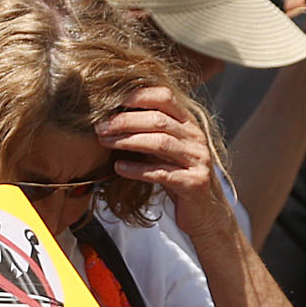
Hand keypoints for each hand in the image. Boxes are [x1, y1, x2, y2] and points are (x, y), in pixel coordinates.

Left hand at [96, 85, 218, 207]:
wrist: (205, 210)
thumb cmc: (178, 175)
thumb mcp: (165, 149)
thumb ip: (148, 132)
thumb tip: (112, 118)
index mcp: (189, 124)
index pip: (166, 97)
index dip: (139, 95)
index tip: (113, 100)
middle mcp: (196, 138)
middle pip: (158, 120)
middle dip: (126, 121)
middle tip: (100, 126)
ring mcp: (197, 160)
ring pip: (160, 143)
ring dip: (128, 141)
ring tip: (105, 142)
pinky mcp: (193, 183)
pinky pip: (161, 173)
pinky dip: (137, 169)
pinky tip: (119, 168)